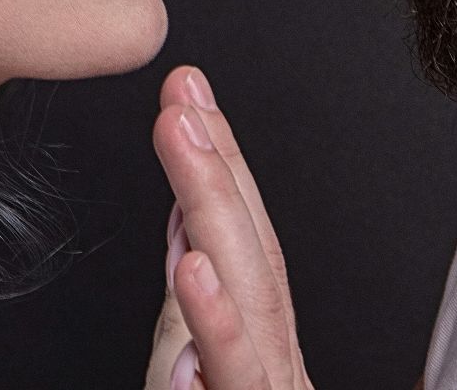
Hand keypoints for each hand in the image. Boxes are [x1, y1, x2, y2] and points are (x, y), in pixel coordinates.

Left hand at [150, 65, 313, 389]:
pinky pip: (239, 377)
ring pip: (256, 298)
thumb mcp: (206, 380)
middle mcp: (275, 365)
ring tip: (183, 138)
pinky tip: (194, 271)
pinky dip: (218, 324)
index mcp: (264, 349)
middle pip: (257, 255)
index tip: (189, 99)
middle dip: (219, 164)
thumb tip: (189, 246)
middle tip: (180, 95)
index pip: (245, 244)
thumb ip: (194, 325)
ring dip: (216, 209)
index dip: (223, 165)